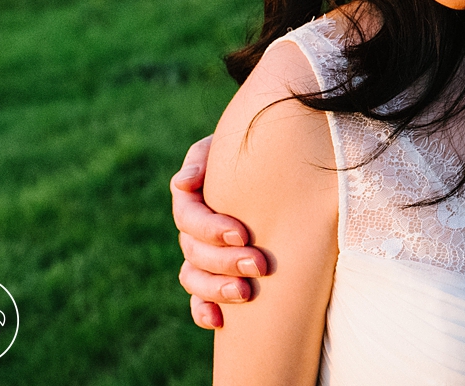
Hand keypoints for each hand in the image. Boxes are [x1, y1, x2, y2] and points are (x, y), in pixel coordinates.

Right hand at [171, 136, 269, 328]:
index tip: (243, 233)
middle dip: (225, 261)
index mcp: (193, 196)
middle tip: (259, 264)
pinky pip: (199, 300)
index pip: (188, 217)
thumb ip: (207, 157)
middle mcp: (194, 227)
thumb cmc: (257, 149)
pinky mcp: (216, 273)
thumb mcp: (232, 144)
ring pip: (193, 277)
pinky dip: (204, 311)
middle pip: (193, 251)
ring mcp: (202, 253)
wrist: (279, 162)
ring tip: (246, 294)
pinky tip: (219, 321)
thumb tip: (185, 183)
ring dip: (216, 289)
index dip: (211, 228)